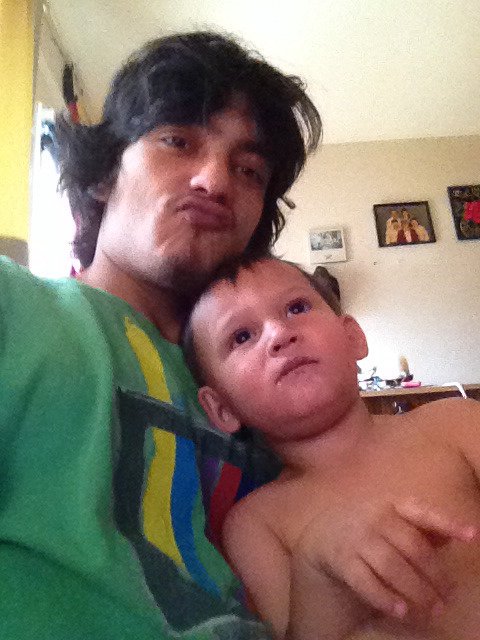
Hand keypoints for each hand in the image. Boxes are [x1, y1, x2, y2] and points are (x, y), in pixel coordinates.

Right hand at [293, 497, 476, 623]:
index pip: (422, 513)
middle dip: (435, 575)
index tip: (473, 536)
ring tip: (432, 610)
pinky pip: (365, 580)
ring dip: (415, 590)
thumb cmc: (369, 527)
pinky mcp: (341, 559)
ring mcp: (357, 538)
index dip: (447, 523)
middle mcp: (375, 518)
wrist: (322, 534)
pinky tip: (401, 611)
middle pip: (412, 547)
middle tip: (447, 598)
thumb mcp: (394, 520)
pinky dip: (384, 597)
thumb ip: (425, 528)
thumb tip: (460, 532)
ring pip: (391, 565)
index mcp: (392, 505)